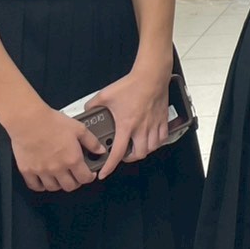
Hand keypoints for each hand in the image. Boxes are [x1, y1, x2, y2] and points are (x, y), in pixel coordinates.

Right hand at [7, 104, 103, 192]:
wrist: (29, 121)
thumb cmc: (53, 123)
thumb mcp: (79, 129)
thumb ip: (92, 142)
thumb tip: (101, 151)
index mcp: (72, 159)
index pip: (84, 178)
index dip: (90, 177)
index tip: (90, 174)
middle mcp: (57, 168)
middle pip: (69, 186)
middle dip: (76, 182)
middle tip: (76, 175)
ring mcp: (41, 171)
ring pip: (53, 187)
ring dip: (59, 184)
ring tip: (61, 177)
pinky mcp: (27, 170)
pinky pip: (34, 186)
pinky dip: (40, 186)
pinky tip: (44, 181)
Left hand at [87, 54, 171, 179]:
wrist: (151, 75)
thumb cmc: (131, 85)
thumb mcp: (105, 95)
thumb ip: (93, 105)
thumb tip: (87, 111)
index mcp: (126, 125)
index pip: (117, 152)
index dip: (109, 166)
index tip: (104, 173)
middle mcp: (141, 128)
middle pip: (138, 154)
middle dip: (128, 159)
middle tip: (122, 155)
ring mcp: (154, 124)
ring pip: (152, 148)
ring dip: (143, 151)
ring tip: (136, 148)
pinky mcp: (162, 119)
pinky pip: (162, 138)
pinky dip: (157, 142)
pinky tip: (151, 139)